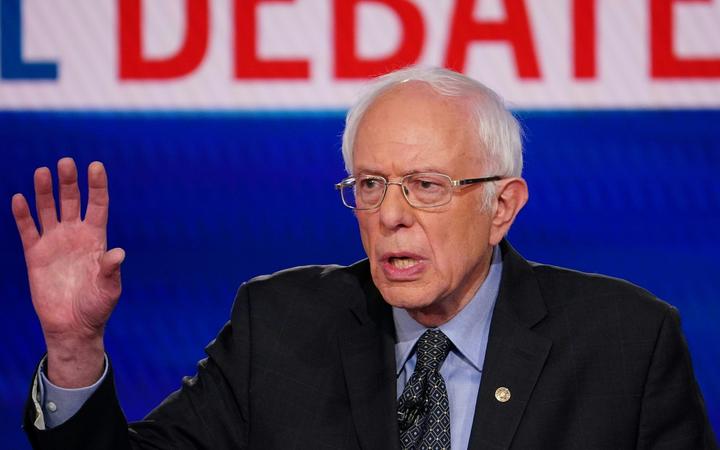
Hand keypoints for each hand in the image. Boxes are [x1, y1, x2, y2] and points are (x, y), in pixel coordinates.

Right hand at [12, 157, 123, 386]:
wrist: (73, 326)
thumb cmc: (97, 307)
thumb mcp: (110, 289)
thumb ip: (111, 270)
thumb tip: (118, 254)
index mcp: (96, 238)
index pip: (97, 205)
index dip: (97, 186)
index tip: (95, 166)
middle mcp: (75, 235)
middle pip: (71, 201)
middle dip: (69, 182)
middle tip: (66, 162)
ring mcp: (54, 243)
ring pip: (48, 210)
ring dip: (45, 191)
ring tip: (43, 171)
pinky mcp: (35, 255)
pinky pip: (27, 230)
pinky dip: (23, 215)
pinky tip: (19, 199)